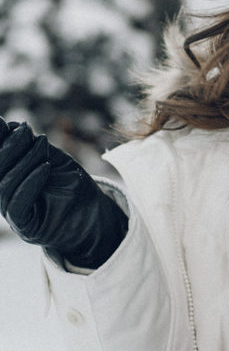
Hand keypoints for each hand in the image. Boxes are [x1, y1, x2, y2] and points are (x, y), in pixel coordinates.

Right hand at [0, 118, 127, 268]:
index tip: (3, 123)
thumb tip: (11, 126)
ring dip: (23, 161)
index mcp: (9, 180)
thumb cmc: (72, 184)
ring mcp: (13, 215)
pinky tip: (44, 167)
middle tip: (25, 128)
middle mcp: (6, 197)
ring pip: (4, 186)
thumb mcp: (52, 159)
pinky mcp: (25, 228)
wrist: (96, 214)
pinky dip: (29, 182)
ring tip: (41, 143)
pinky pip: (17, 205)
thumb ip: (31, 146)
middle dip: (8, 147)